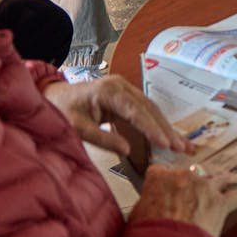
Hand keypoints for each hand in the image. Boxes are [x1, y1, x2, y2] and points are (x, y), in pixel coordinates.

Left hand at [43, 75, 189, 156]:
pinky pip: (145, 110)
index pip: (136, 111)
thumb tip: (127, 150)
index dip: (152, 128)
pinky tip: (168, 136)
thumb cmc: (62, 111)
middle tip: (183, 147)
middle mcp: (121, 86)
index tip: (166, 144)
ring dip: (166, 127)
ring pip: (151, 109)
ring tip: (182, 144)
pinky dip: (157, 124)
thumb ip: (102, 138)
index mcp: (109, 91)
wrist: (54, 97)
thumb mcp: (77, 128)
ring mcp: (125, 89)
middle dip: (166, 129)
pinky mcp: (126, 96)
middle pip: (149, 108)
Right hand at [129, 164, 236, 236]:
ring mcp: (205, 187)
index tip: (164, 186)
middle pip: (191, 174)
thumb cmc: (149, 232)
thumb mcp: (137, 215)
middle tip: (190, 194)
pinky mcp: (220, 203)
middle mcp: (184, 176)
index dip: (163, 180)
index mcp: (160, 177)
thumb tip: (148, 207)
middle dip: (191, 184)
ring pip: (218, 179)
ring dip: (223, 181)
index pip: (160, 171)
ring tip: (230, 179)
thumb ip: (147, 203)